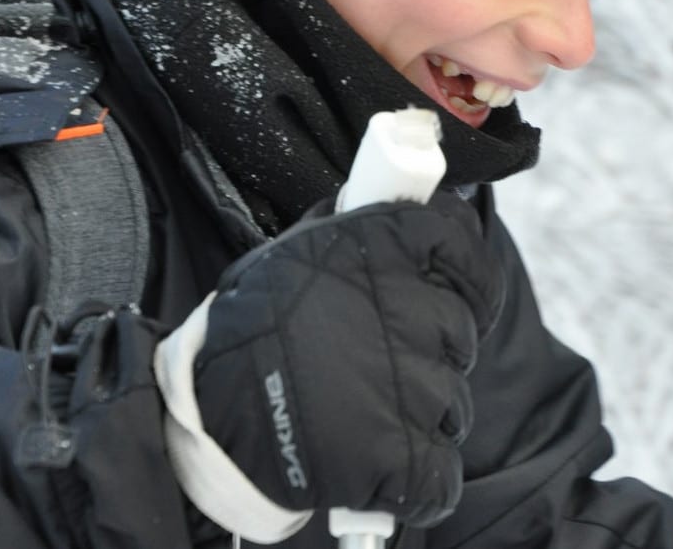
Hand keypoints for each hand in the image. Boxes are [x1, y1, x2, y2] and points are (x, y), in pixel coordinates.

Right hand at [190, 191, 503, 527]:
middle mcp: (410, 309)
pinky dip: (418, 469)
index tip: (455, 283)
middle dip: (434, 344)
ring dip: (422, 406)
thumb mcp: (298, 252)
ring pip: (454, 397)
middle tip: (387, 353)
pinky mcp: (405, 453)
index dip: (465, 268)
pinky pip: (442, 466)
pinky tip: (378, 455)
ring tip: (363, 405)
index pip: (461, 243)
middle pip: (461, 326)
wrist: (206, 417)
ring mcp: (413, 385)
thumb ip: (361, 233)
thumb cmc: (250, 330)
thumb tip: (402, 202)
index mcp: (385, 248)